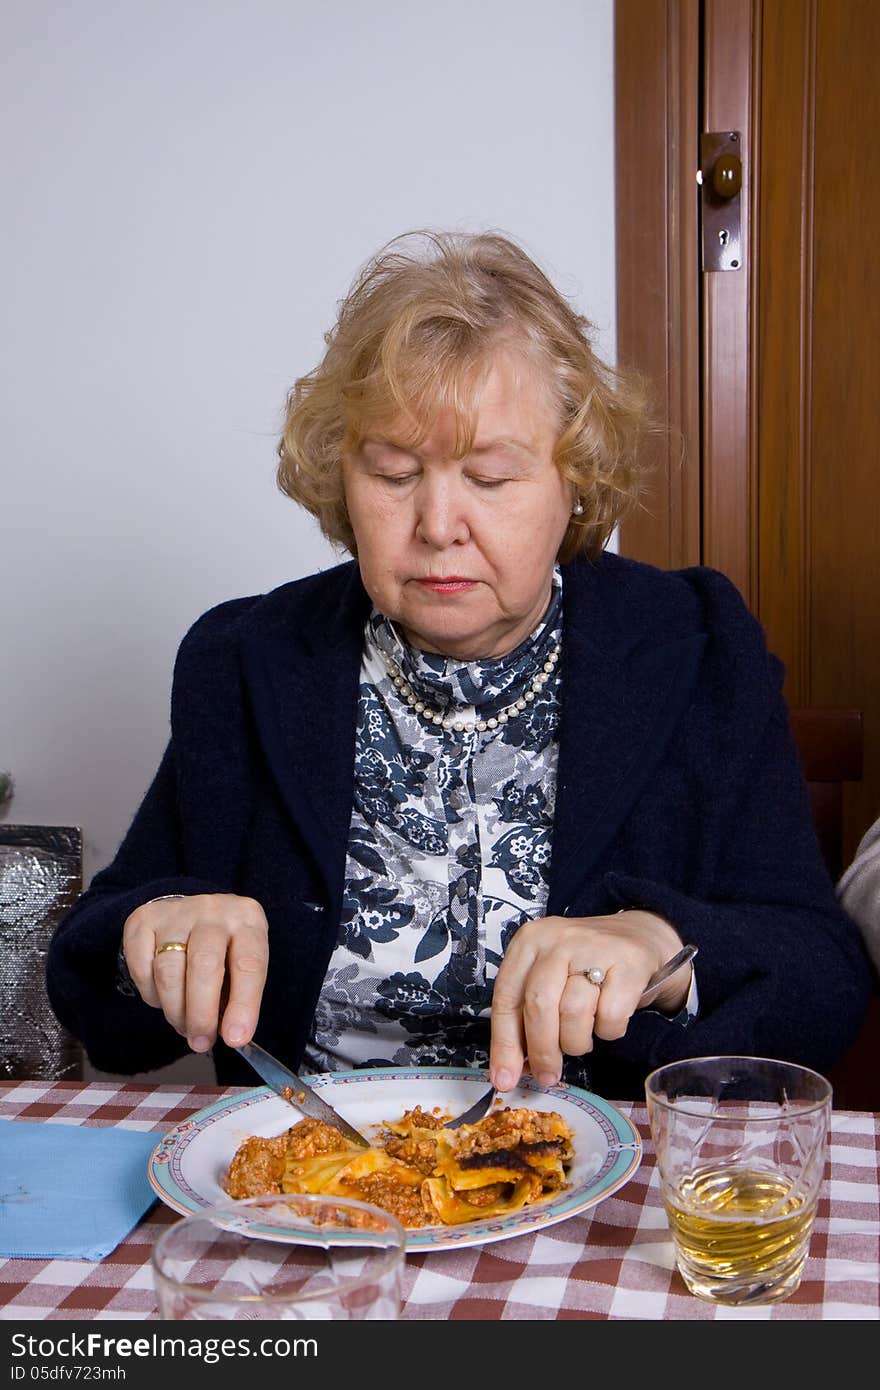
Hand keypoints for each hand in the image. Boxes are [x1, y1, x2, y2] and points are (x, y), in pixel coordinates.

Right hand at [122, 893, 268, 1051]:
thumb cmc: (223, 950)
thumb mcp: (241, 966)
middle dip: (201, 1014)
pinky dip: (151, 994)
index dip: (243, 1005)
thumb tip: (230, 1036)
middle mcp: (213, 910)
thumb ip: (237, 998)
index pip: (249, 964)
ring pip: (169, 970)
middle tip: (201, 1042)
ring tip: (183, 1025)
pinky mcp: (143, 920)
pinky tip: (163, 999)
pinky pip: (141, 967)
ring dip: (175, 1010)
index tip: (235, 1038)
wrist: (191, 916)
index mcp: (247, 920)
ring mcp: (176, 912)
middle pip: (204, 965)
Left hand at [488, 910, 687, 1091]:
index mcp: (529, 942)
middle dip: (542, 1050)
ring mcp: (594, 947)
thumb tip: (508, 1071)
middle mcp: (558, 940)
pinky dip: (607, 1031)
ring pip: (573, 1013)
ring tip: (581, 1038)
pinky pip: (610, 1016)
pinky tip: (606, 1021)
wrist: (636, 936)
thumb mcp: (547, 979)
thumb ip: (525, 1016)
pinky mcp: (627, 962)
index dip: (504, 1044)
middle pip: (539, 1006)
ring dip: (576, 1042)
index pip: (506, 997)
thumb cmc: (583, 965)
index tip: (504, 1079)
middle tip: (547, 1075)